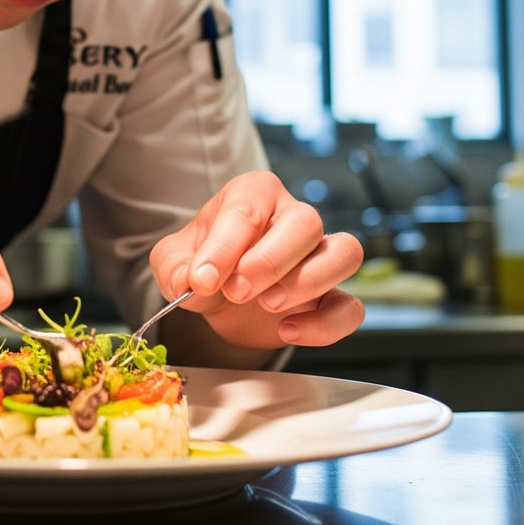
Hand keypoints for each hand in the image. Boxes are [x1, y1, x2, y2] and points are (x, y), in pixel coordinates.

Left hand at [149, 170, 364, 351]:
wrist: (220, 298)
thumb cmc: (203, 265)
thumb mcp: (173, 261)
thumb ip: (174, 267)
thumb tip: (194, 281)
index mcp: (253, 193)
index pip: (248, 208)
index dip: (226, 246)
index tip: (203, 278)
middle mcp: (293, 216)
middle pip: (306, 222)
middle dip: (269, 261)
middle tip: (236, 291)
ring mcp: (319, 255)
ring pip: (345, 252)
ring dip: (307, 282)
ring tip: (267, 305)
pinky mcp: (332, 296)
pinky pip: (351, 307)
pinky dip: (324, 324)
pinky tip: (287, 331)